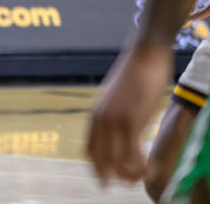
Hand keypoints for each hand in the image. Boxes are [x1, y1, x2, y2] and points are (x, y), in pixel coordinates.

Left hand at [87, 41, 171, 183]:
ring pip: (117, 160)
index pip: (88, 150)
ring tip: (142, 177)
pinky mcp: (131, 119)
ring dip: (130, 175)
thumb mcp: (116, 98)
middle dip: (114, 176)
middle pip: (100, 159)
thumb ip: (113, 114)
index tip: (106, 180)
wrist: (144, 54)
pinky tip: (149, 170)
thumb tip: (119, 128)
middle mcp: (100, 119)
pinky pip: (132, 153)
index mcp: (94, 115)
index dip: (96, 169)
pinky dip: (140, 167)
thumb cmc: (134, 75)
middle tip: (130, 182)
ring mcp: (115, 120)